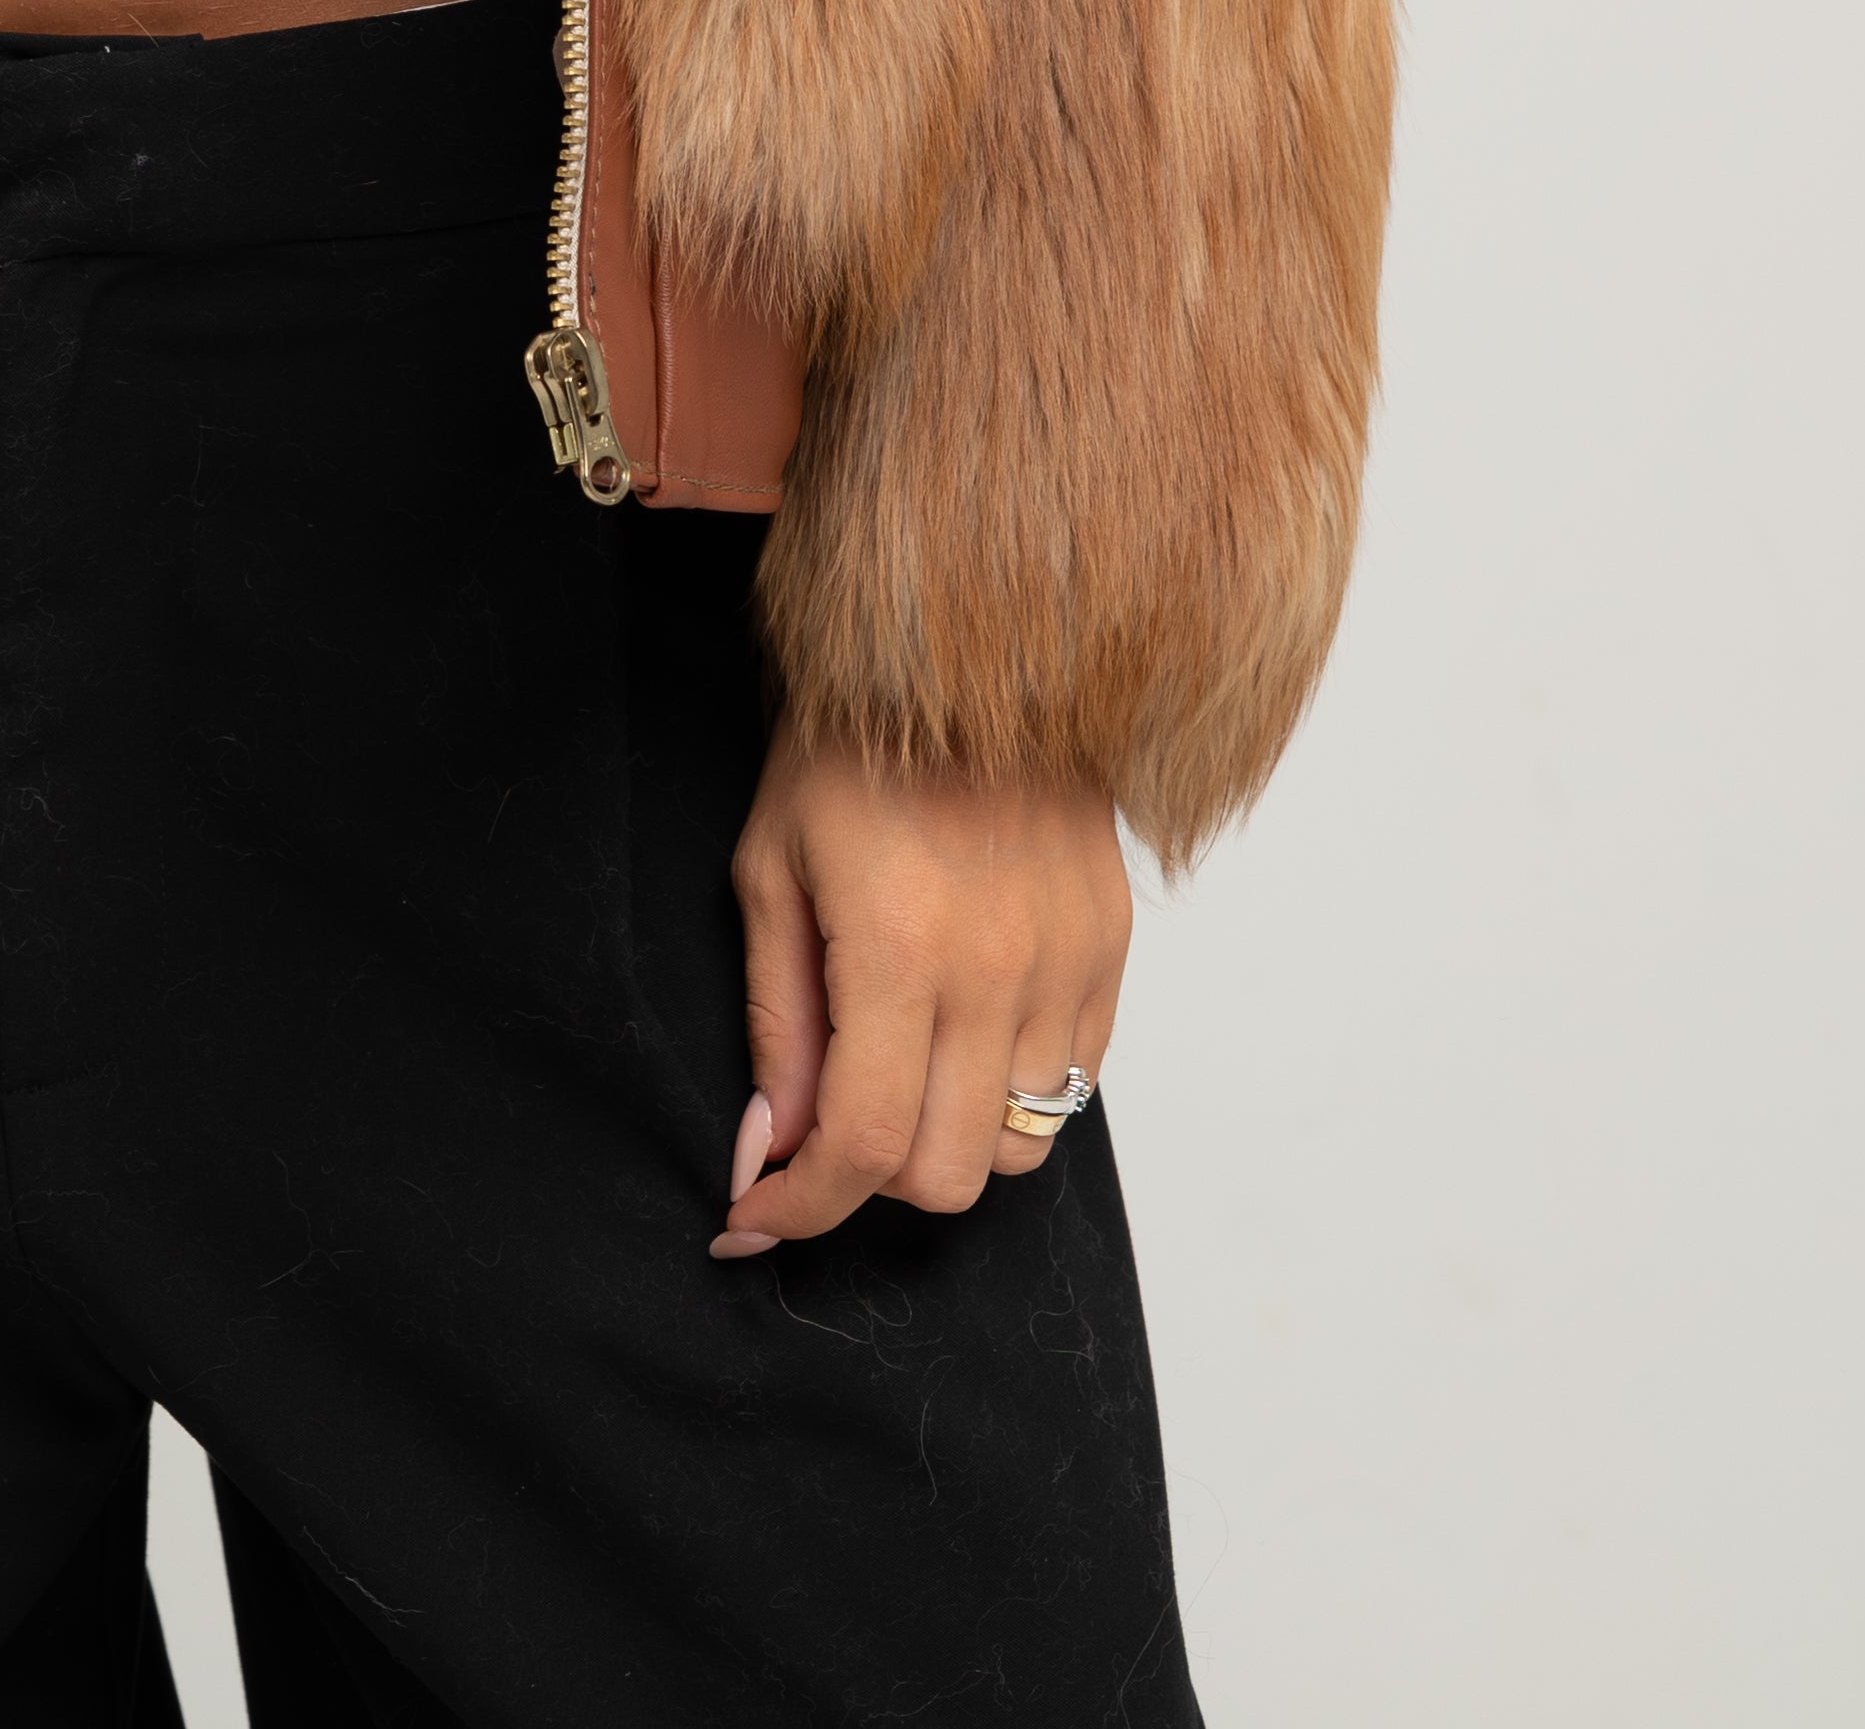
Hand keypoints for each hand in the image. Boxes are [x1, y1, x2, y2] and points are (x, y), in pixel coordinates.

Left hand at [711, 735, 1127, 1251]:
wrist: (965, 646)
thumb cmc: (849, 745)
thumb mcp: (771, 867)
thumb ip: (777, 1020)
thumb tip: (771, 1147)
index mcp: (899, 946)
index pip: (863, 1145)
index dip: (801, 1208)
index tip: (754, 1218)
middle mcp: (998, 969)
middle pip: (946, 1174)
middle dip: (866, 1177)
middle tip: (822, 1124)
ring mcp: (1068, 962)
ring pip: (1017, 1148)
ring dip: (945, 1141)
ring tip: (899, 1073)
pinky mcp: (1109, 949)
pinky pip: (1073, 1088)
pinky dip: (1009, 1095)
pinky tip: (961, 1037)